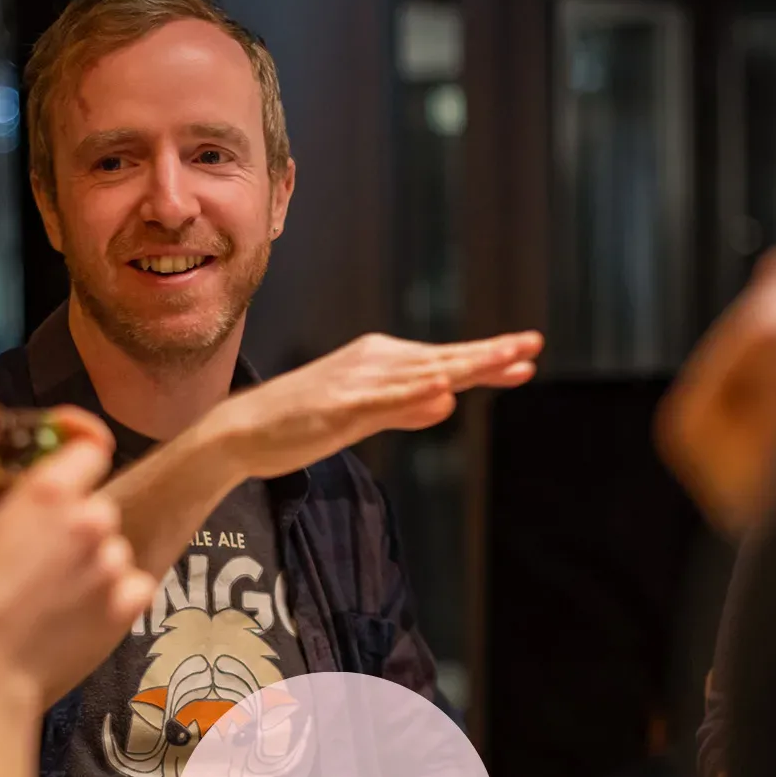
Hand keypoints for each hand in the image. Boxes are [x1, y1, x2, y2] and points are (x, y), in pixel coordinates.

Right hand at [0, 408, 154, 710]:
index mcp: (48, 494)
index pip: (90, 443)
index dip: (75, 448)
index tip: (60, 459)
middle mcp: (93, 522)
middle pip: (95, 502)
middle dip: (69, 517)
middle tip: (31, 550)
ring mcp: (115, 568)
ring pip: (110, 547)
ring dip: (87, 558)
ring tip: (44, 592)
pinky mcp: (129, 610)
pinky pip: (130, 584)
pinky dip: (108, 592)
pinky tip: (70, 613)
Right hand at [203, 329, 543, 479]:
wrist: (241, 431)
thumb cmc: (299, 424)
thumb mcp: (363, 418)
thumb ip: (405, 410)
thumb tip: (447, 402)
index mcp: (380, 362)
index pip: (444, 360)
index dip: (487, 359)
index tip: (527, 357)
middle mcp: (374, 363)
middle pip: (443, 360)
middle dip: (490, 354)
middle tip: (533, 345)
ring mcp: (358, 383)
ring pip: (424, 374)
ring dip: (467, 366)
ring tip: (508, 360)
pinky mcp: (340, 406)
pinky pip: (385, 401)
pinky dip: (415, 395)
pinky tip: (443, 391)